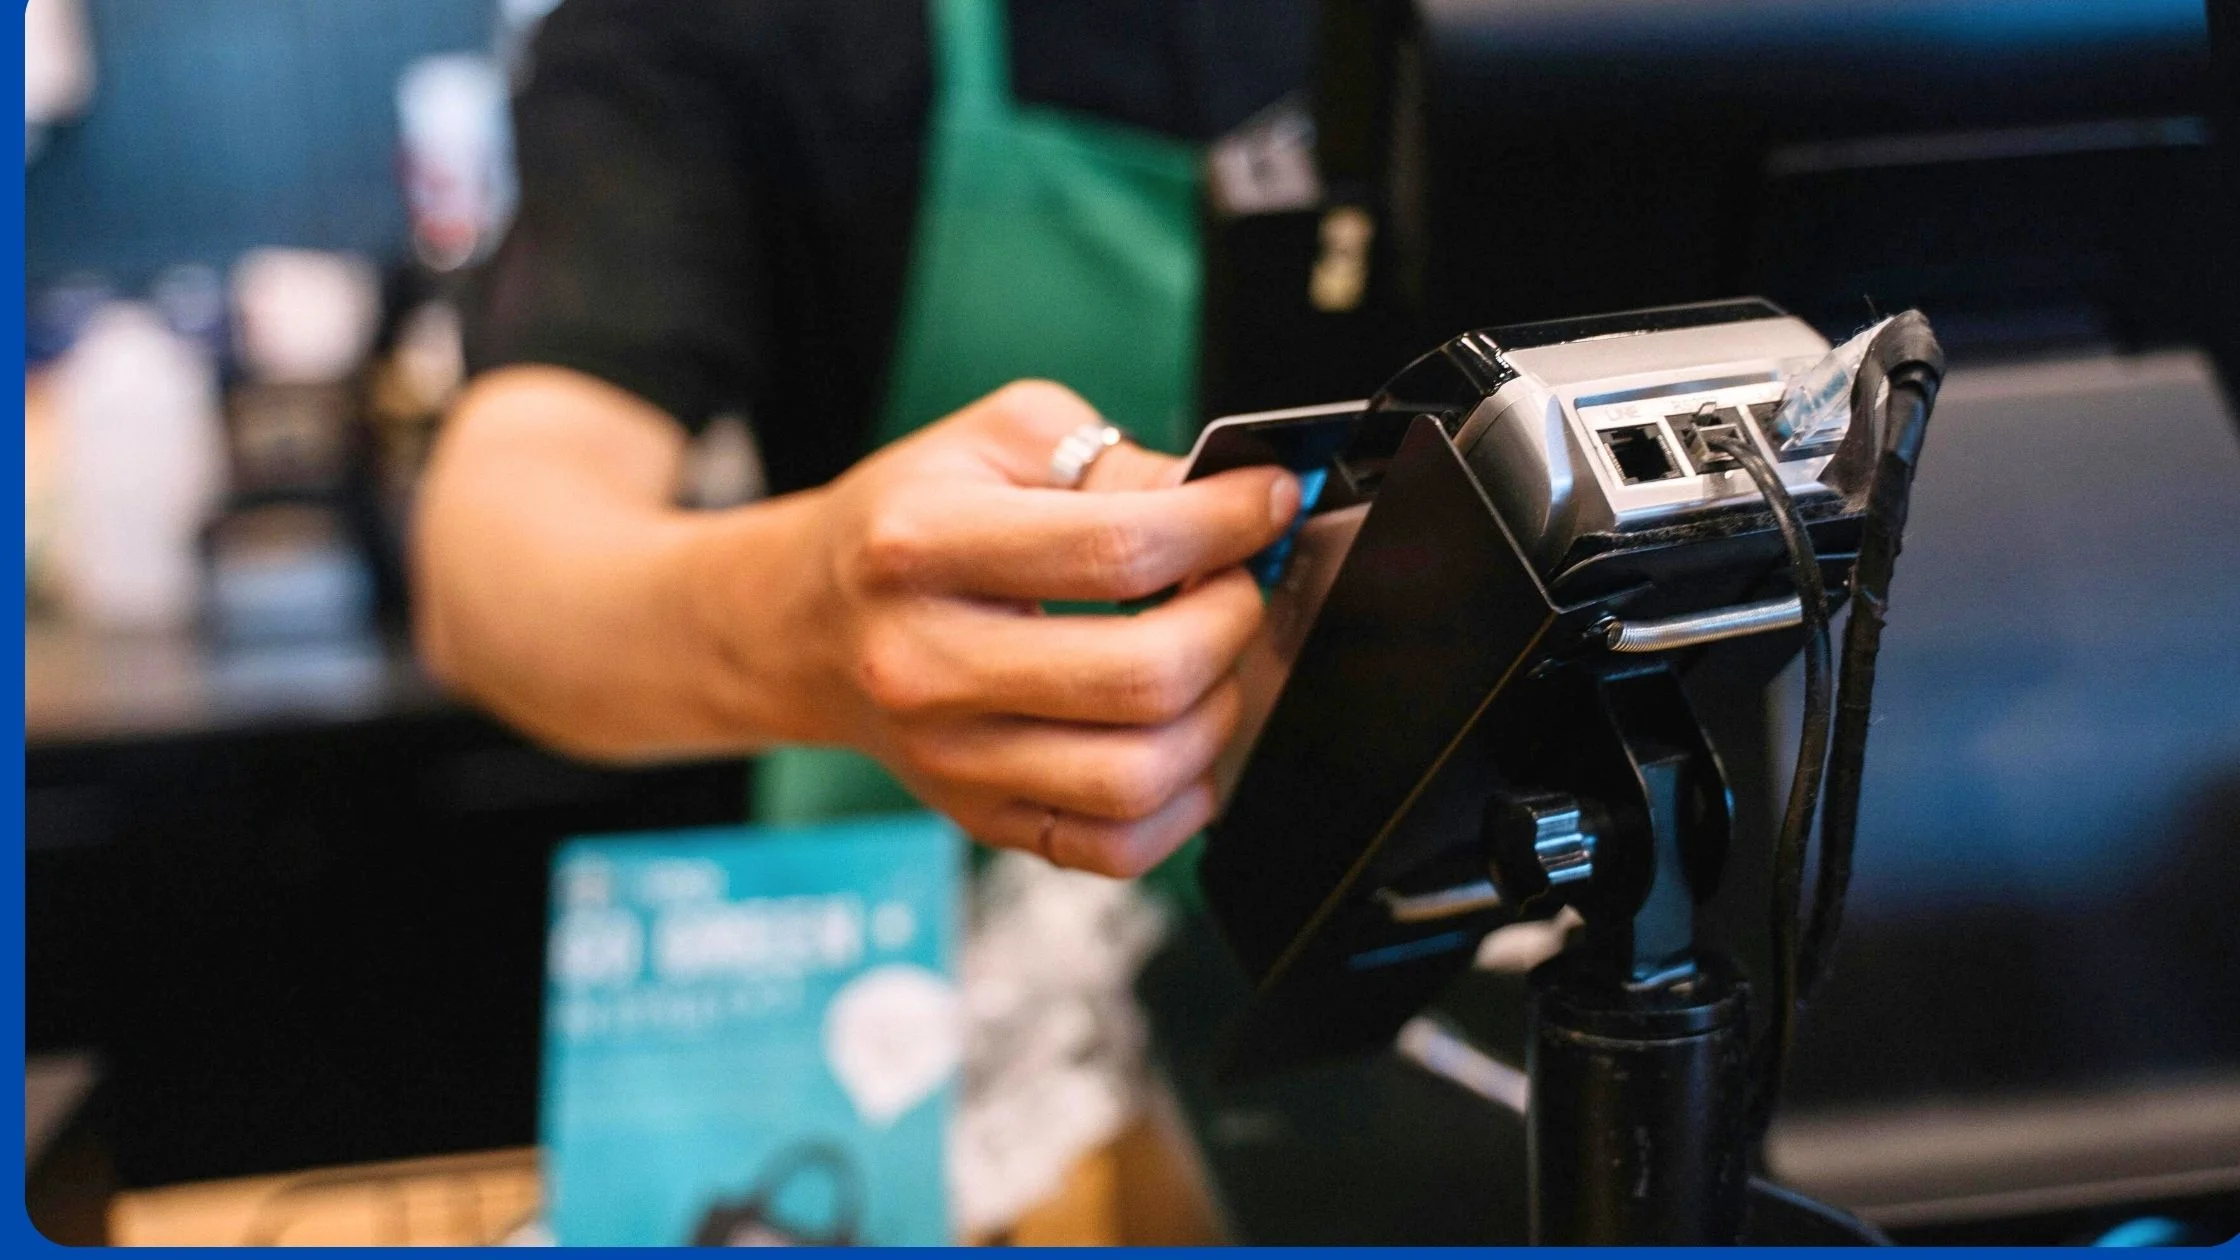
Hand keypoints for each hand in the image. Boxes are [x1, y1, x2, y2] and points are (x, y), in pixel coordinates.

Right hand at [728, 381, 1299, 875]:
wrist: (805, 624)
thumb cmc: (909, 525)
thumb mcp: (994, 443)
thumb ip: (1113, 462)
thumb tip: (1227, 502)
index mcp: (920, 546)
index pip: (1119, 550)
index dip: (1225, 526)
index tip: (1268, 502)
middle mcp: (926, 663)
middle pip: (1143, 674)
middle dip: (1232, 621)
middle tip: (1236, 585)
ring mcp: (950, 759)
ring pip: (1141, 774)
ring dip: (1218, 711)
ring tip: (1210, 660)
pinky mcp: (979, 819)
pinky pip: (1116, 848)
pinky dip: (1183, 802)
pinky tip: (1181, 739)